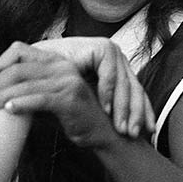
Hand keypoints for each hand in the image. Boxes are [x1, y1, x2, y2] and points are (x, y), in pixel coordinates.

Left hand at [0, 39, 153, 142]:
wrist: (104, 132)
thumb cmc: (72, 115)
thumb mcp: (48, 97)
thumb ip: (29, 89)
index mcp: (54, 61)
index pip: (21, 51)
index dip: (2, 62)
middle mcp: (61, 66)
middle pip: (18, 70)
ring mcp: (67, 80)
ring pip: (25, 85)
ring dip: (1, 98)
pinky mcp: (71, 98)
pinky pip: (41, 98)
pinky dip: (22, 103)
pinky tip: (9, 110)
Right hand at [32, 37, 154, 137]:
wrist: (35, 65)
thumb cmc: (56, 85)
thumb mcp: (85, 99)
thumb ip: (101, 107)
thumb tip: (124, 134)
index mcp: (115, 69)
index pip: (136, 92)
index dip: (143, 112)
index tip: (148, 133)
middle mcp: (116, 59)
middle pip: (135, 88)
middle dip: (136, 114)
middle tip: (131, 134)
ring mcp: (110, 50)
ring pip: (125, 83)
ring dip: (124, 107)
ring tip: (121, 127)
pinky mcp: (100, 47)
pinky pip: (109, 73)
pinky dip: (108, 91)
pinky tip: (105, 108)